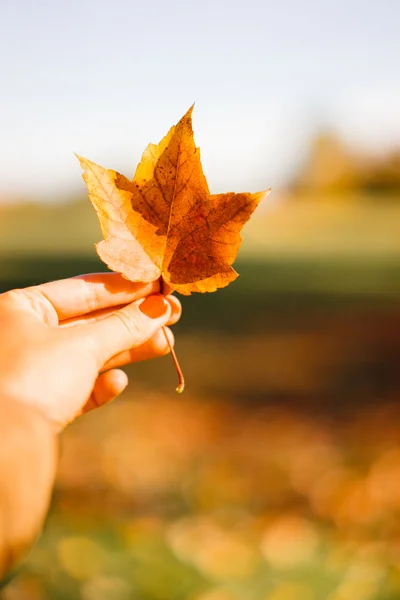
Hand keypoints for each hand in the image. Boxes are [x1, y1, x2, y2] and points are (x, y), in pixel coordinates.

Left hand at [0, 273, 180, 429]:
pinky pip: (77, 386)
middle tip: (172, 315)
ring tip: (165, 343)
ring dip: (127, 349)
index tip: (159, 285)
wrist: (7, 448)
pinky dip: (100, 383)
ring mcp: (31, 371)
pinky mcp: (40, 404)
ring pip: (88, 354)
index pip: (82, 290)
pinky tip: (119, 382)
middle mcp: (23, 335)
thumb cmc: (35, 379)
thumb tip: (161, 308)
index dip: (125, 287)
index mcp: (21, 308)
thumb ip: (125, 326)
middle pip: (89, 322)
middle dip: (132, 321)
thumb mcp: (84, 346)